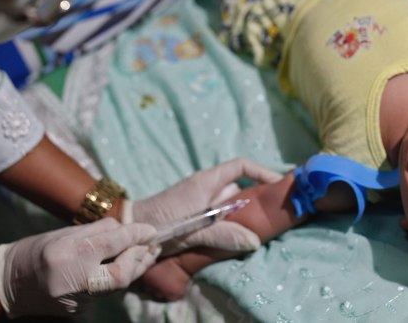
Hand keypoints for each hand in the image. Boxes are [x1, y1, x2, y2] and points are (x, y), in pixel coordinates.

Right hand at [0, 219, 158, 316]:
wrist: (8, 285)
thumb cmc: (35, 251)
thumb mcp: (64, 233)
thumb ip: (97, 231)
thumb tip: (127, 229)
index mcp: (67, 253)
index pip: (112, 243)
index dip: (135, 235)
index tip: (150, 229)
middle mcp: (73, 279)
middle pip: (121, 275)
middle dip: (140, 260)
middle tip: (152, 245)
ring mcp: (76, 299)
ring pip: (116, 285)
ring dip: (134, 269)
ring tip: (146, 253)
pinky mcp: (78, 310)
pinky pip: (105, 292)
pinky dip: (117, 278)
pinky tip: (125, 266)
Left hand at [124, 157, 282, 254]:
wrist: (129, 232)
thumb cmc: (159, 223)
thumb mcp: (193, 228)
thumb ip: (223, 234)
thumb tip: (254, 241)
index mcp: (206, 181)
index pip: (241, 166)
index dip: (262, 172)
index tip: (278, 186)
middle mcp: (205, 188)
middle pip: (239, 189)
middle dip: (257, 201)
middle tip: (276, 216)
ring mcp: (200, 203)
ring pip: (231, 207)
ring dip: (243, 218)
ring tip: (262, 231)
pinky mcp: (195, 218)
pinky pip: (220, 219)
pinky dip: (230, 228)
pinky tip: (237, 241)